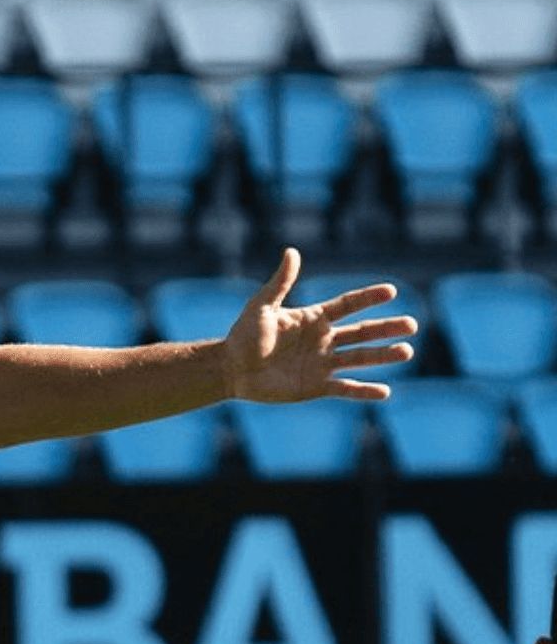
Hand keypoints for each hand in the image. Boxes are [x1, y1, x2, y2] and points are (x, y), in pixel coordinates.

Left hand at [225, 248, 418, 403]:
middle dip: (387, 328)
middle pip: (363, 332)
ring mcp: (322, 363)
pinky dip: (363, 391)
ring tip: (406, 352)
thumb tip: (291, 251)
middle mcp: (323, 340)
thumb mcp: (261, 307)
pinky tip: (385, 392)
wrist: (230, 369)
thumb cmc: (243, 336)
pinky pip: (344, 388)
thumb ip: (280, 283)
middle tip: (412, 325)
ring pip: (360, 358)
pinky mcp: (316, 386)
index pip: (348, 305)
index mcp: (314, 318)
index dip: (368, 297)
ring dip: (383, 356)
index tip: (391, 292)